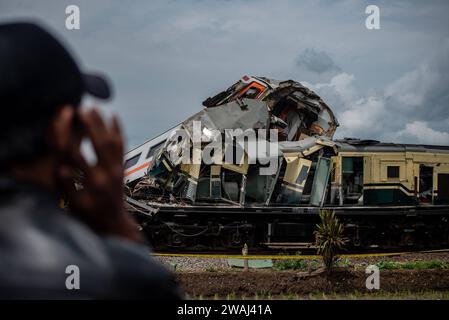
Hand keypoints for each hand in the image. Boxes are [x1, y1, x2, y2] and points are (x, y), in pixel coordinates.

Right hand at [53, 106, 141, 242]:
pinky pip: (122, 146)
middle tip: (81, 107)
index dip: (68, 136)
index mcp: (92, 182)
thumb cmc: (92, 216)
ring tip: (95, 107)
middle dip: (90, 124)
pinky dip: (119, 131)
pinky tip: (115, 117)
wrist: (115, 224)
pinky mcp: (122, 168)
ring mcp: (117, 169)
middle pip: (98, 143)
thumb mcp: (75, 205)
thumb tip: (61, 169)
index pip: (76, 154)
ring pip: (112, 142)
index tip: (63, 121)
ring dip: (104, 123)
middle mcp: (107, 173)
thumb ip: (67, 187)